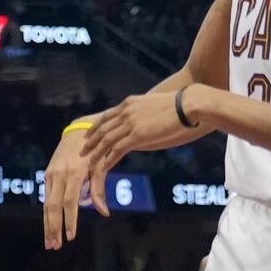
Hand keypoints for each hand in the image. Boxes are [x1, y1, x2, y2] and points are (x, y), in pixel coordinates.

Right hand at [42, 123, 104, 249]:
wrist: (78, 131)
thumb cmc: (94, 151)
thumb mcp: (100, 167)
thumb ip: (99, 190)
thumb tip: (104, 213)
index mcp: (73, 173)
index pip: (69, 202)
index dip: (69, 220)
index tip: (70, 237)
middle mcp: (59, 174)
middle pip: (52, 206)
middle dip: (53, 228)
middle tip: (55, 246)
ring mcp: (51, 173)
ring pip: (46, 203)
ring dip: (47, 224)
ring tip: (50, 241)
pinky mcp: (48, 173)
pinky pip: (46, 196)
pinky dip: (47, 212)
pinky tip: (49, 225)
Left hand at [81, 88, 199, 209]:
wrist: (188, 105)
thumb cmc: (178, 106)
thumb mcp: (154, 106)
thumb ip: (143, 114)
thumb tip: (142, 122)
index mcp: (129, 103)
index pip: (106, 116)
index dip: (96, 127)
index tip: (88, 135)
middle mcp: (126, 112)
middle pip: (102, 128)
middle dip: (90, 140)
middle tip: (82, 150)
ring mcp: (131, 123)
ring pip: (106, 140)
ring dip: (95, 152)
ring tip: (88, 160)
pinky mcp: (139, 136)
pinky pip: (118, 149)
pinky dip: (108, 159)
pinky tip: (104, 166)